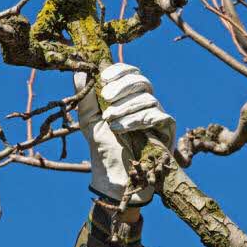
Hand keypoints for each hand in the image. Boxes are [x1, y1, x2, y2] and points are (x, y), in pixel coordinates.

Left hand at [75, 63, 174, 205]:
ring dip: (125, 107)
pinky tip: (121, 129)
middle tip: (105, 97)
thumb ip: (85, 95)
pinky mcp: (166, 130)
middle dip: (122, 86)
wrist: (113, 176)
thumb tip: (80, 72)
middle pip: (142, 81)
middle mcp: (145, 103)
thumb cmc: (102, 146)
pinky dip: (136, 119)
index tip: (104, 77)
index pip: (131, 72)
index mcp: (128, 96)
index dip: (120, 71)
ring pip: (148, 98)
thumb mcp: (88, 119)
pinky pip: (157, 115)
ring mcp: (157, 115)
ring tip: (109, 120)